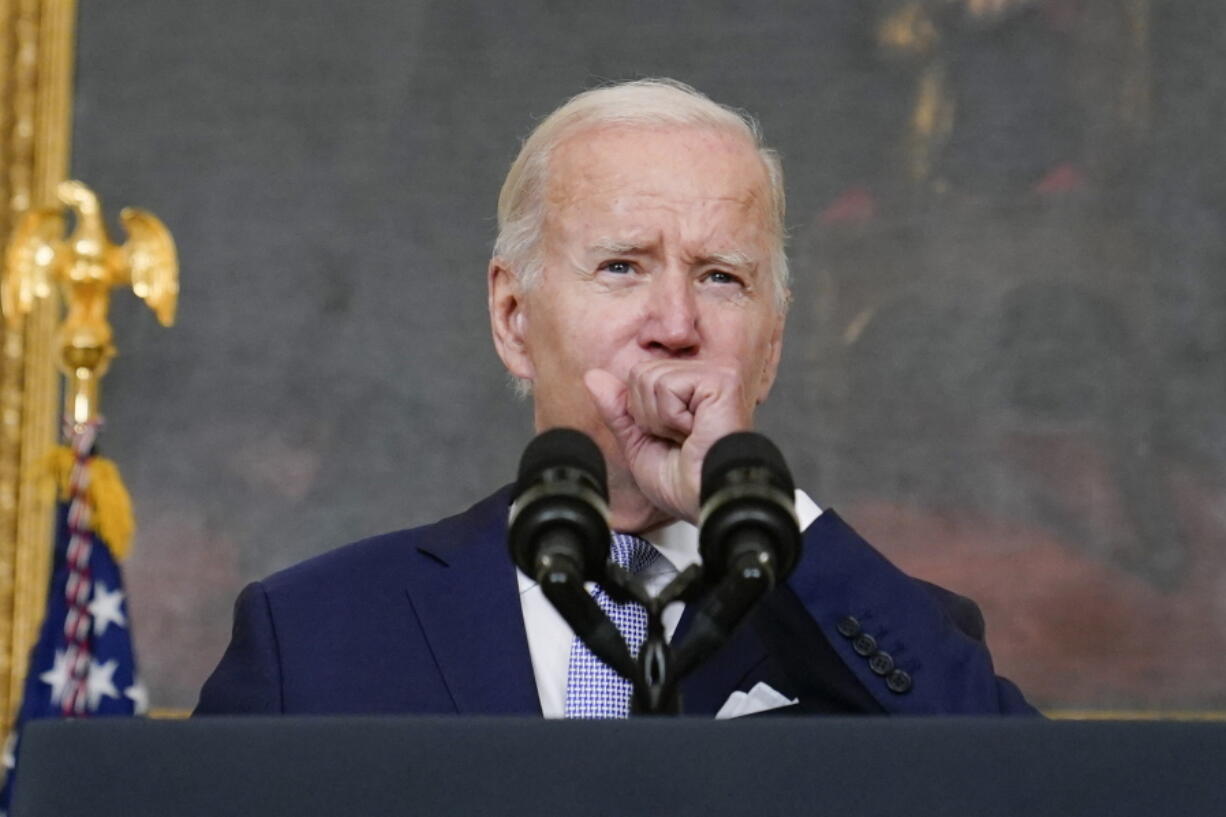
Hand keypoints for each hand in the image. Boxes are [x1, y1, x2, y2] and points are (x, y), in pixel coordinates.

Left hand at [584, 360, 752, 523]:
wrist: (706, 503)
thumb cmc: (684, 484)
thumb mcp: (638, 444)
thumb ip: (618, 409)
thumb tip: (593, 377)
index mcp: (688, 388)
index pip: (638, 377)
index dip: (640, 415)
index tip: (669, 440)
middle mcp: (703, 376)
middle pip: (640, 374)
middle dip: (648, 415)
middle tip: (679, 440)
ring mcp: (714, 374)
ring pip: (649, 378)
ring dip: (660, 419)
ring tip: (689, 437)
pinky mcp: (721, 380)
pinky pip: (666, 385)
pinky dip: (671, 417)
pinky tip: (695, 432)